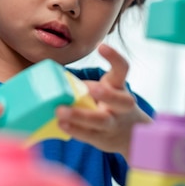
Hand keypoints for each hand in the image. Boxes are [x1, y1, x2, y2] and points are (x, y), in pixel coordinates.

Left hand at [55, 44, 151, 160]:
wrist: (129, 134)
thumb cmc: (110, 105)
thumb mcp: (107, 90)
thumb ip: (88, 85)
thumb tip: (55, 79)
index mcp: (119, 87)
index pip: (123, 69)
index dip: (114, 58)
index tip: (101, 47)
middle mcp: (121, 106)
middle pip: (120, 100)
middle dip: (107, 94)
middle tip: (90, 89)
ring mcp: (113, 123)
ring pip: (101, 121)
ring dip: (80, 115)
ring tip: (60, 111)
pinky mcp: (102, 138)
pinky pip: (89, 134)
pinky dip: (74, 129)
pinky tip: (61, 124)